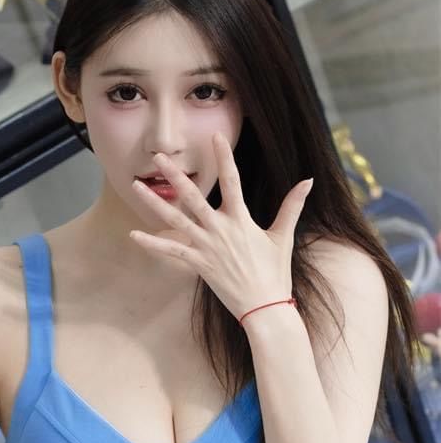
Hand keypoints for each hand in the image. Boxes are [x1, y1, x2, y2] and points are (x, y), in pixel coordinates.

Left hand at [129, 133, 312, 318]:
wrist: (264, 306)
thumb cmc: (274, 272)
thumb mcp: (283, 236)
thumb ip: (292, 206)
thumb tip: (308, 180)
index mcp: (241, 219)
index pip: (232, 180)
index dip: (224, 157)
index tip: (216, 137)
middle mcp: (221, 229)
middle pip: (194, 196)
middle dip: (175, 175)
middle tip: (159, 157)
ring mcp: (207, 247)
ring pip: (176, 220)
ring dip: (154, 203)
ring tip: (136, 187)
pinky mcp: (198, 264)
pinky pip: (171, 252)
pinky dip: (153, 244)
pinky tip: (134, 235)